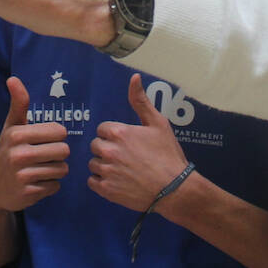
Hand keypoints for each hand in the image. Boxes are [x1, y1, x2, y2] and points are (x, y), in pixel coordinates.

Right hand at [0, 77, 69, 212]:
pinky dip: (49, 185)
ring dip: (55, 170)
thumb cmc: (6, 151)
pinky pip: (56, 186)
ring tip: (40, 169)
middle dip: (58, 155)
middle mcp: (19, 155)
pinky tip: (36, 183)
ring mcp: (23, 176)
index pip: (59, 131)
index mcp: (17, 135)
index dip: (56, 137)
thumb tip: (13, 79)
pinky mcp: (29, 194)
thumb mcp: (11, 127)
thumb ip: (18, 104)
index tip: (44, 140)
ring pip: (62, 169)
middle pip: (64, 151)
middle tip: (44, 157)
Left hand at [88, 74, 190, 212]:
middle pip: (96, 146)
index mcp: (119, 132)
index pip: (102, 129)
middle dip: (107, 149)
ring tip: (122, 170)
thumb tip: (134, 77)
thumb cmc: (168, 155)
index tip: (126, 143)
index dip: (114, 135)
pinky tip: (117, 181)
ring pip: (93, 164)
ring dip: (104, 166)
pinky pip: (92, 181)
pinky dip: (101, 182)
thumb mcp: (158, 123)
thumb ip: (141, 101)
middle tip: (125, 157)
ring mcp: (106, 171)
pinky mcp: (106, 190)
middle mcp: (109, 150)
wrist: (175, 188)